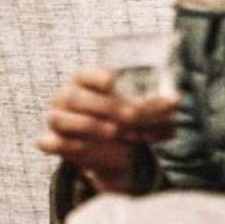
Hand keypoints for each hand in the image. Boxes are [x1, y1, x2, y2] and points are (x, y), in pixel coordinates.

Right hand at [36, 66, 176, 192]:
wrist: (112, 150)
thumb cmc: (123, 119)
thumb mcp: (141, 112)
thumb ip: (155, 105)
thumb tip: (176, 99)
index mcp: (85, 82)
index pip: (83, 73)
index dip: (96, 76)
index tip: (113, 81)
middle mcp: (67, 98)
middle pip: (73, 96)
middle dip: (104, 105)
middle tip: (132, 116)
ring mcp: (58, 120)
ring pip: (59, 118)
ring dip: (88, 125)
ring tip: (114, 132)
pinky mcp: (54, 143)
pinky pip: (48, 142)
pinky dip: (64, 145)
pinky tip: (85, 148)